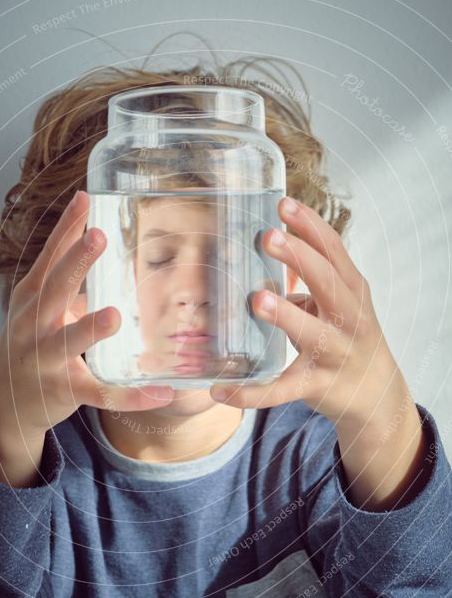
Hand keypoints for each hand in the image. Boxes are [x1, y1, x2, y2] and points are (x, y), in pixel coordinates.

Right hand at [0, 190, 173, 439]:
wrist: (4, 402)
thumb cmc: (27, 343)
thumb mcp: (37, 306)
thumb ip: (63, 274)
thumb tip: (90, 231)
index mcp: (31, 300)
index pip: (48, 258)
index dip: (65, 230)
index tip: (84, 200)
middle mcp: (33, 326)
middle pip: (55, 290)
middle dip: (75, 263)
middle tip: (98, 237)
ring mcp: (47, 360)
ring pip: (69, 342)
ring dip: (90, 328)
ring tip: (114, 315)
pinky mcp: (65, 391)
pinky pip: (101, 393)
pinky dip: (131, 396)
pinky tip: (161, 393)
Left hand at [210, 195, 404, 427]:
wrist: (376, 392)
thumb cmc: (350, 336)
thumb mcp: (340, 301)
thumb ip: (311, 276)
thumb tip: (269, 248)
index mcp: (351, 290)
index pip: (333, 251)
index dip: (310, 226)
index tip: (284, 204)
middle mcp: (348, 318)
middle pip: (327, 281)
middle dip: (299, 258)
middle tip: (268, 237)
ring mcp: (334, 353)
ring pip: (310, 332)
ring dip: (285, 315)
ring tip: (258, 298)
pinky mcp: (317, 385)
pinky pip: (282, 390)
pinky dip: (252, 393)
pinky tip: (221, 389)